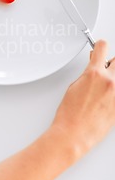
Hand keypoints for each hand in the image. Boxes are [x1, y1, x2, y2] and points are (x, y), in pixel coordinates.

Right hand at [51, 40, 114, 157]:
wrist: (74, 134)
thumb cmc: (70, 114)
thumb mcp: (74, 86)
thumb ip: (88, 74)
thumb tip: (94, 69)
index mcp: (95, 74)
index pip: (103, 47)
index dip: (100, 46)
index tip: (100, 47)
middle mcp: (110, 82)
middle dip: (111, 62)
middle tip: (105, 68)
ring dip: (114, 77)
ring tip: (107, 86)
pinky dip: (114, 92)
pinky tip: (108, 98)